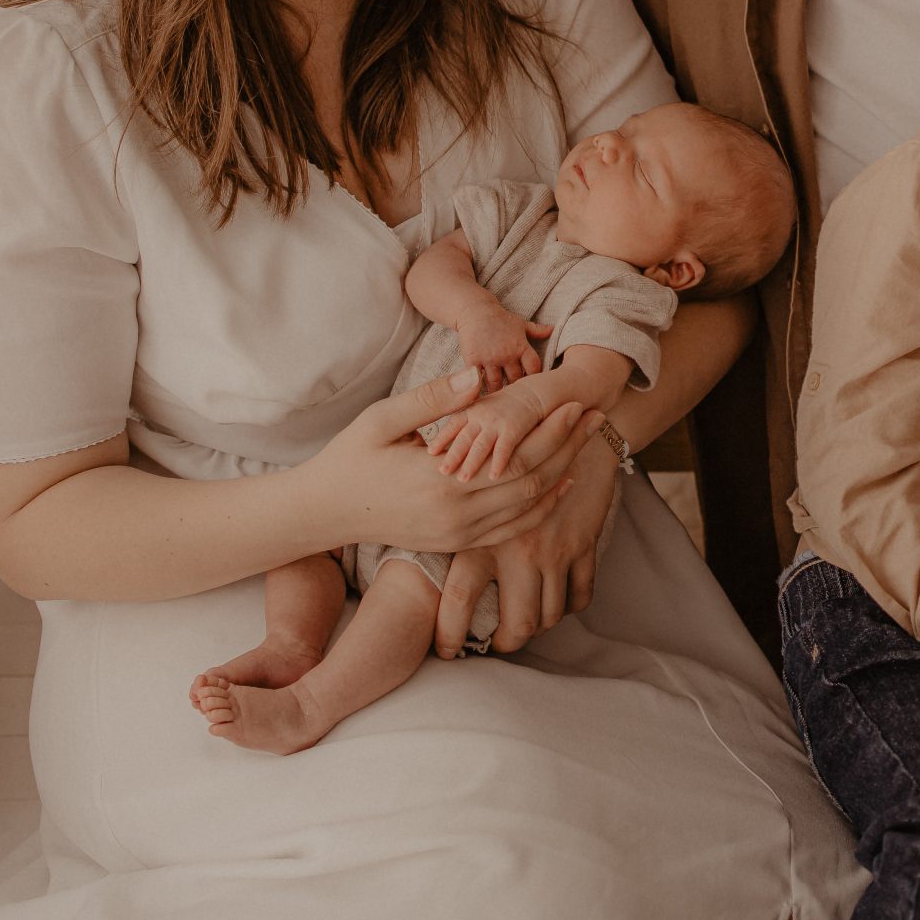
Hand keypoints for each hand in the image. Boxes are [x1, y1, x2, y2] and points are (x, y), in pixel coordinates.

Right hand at [301, 371, 591, 555]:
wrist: (324, 512)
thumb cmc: (350, 457)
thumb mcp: (382, 420)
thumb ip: (431, 400)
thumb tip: (477, 375)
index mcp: (441, 482)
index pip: (515, 458)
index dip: (551, 432)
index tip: (574, 403)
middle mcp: (456, 516)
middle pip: (532, 483)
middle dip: (568, 447)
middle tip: (595, 416)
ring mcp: (458, 535)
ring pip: (527, 509)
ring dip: (561, 475)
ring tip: (586, 443)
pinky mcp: (456, 544)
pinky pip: (510, 530)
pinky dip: (540, 507)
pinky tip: (558, 484)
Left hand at [433, 382, 550, 480]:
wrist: (537, 394)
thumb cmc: (507, 409)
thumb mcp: (482, 412)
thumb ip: (466, 429)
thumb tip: (444, 452)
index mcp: (470, 411)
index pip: (451, 426)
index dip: (441, 440)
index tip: (430, 455)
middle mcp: (481, 415)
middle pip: (462, 437)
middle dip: (451, 455)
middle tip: (440, 472)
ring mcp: (497, 421)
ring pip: (480, 444)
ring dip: (471, 462)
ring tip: (462, 479)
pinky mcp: (515, 427)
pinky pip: (505, 447)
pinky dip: (499, 461)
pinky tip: (493, 477)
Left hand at [434, 430, 621, 656]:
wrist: (580, 412)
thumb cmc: (500, 428)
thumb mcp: (445, 434)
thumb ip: (417, 472)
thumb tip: (399, 521)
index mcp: (477, 525)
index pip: (461, 597)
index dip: (452, 630)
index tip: (443, 651)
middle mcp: (518, 544)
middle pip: (518, 618)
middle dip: (506, 641)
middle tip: (493, 648)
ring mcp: (554, 545)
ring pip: (550, 611)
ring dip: (540, 628)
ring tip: (521, 632)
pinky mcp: (583, 541)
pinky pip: (580, 591)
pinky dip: (571, 606)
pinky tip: (556, 610)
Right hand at [454, 303, 551, 391]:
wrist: (475, 310)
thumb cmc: (500, 319)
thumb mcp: (521, 324)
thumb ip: (537, 331)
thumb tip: (554, 329)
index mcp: (521, 347)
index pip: (534, 369)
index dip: (534, 379)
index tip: (531, 385)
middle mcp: (507, 354)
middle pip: (516, 380)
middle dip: (516, 389)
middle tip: (514, 397)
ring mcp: (490, 358)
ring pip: (496, 384)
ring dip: (497, 393)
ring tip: (498, 400)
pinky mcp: (473, 360)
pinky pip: (478, 380)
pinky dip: (479, 389)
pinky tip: (481, 396)